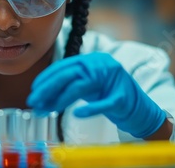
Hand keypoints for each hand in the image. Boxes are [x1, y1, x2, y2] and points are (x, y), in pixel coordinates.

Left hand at [27, 52, 165, 137]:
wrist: (141, 110)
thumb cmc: (110, 97)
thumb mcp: (88, 87)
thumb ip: (68, 87)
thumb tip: (40, 98)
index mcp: (93, 60)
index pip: (65, 66)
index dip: (46, 78)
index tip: (33, 91)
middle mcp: (103, 65)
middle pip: (69, 74)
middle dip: (47, 88)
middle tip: (33, 101)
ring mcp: (115, 80)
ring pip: (82, 86)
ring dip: (60, 99)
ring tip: (46, 109)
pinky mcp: (123, 98)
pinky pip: (104, 102)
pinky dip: (90, 108)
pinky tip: (77, 114)